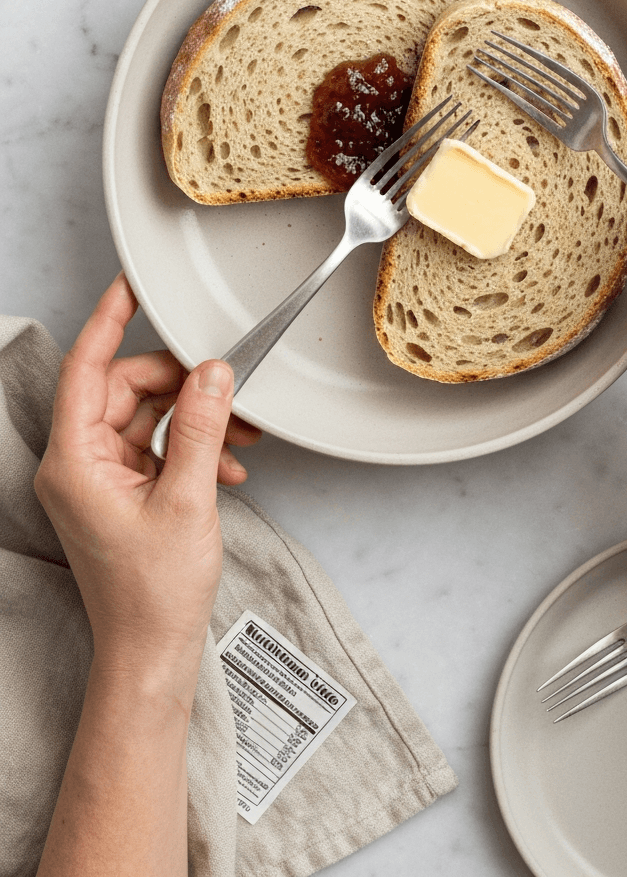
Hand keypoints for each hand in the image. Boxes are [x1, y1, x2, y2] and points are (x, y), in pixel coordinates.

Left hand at [34, 273, 260, 686]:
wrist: (152, 652)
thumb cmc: (154, 594)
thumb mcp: (189, 501)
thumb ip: (201, 429)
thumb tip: (212, 373)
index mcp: (74, 462)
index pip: (86, 368)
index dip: (109, 319)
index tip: (130, 284)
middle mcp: (79, 464)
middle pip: (126, 388)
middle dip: (183, 385)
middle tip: (229, 385)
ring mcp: (101, 478)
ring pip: (148, 416)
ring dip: (198, 419)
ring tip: (242, 437)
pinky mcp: (124, 491)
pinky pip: (159, 445)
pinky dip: (196, 448)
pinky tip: (231, 469)